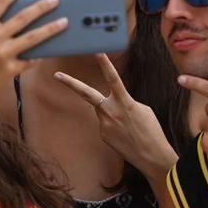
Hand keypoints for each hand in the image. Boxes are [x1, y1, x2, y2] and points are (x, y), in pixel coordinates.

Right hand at [0, 0, 68, 96]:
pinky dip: (40, 54)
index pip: (1, 2)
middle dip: (42, 7)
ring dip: (51, 29)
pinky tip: (50, 48)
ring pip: (32, 38)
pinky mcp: (10, 69)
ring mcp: (2, 54)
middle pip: (23, 18)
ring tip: (64, 22)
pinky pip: (31, 59)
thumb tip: (22, 7)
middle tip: (55, 0)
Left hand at [55, 54, 177, 179]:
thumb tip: (112, 104)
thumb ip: (124, 102)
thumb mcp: (141, 109)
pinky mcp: (103, 134)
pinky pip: (106, 124)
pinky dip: (115, 126)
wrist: (150, 155)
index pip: (113, 78)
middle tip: (57, 75)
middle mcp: (110, 111)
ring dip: (111, 112)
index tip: (98, 52)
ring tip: (128, 125)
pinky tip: (125, 135)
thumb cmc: (150, 130)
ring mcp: (104, 124)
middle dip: (71, 83)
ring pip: (101, 110)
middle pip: (86, 93)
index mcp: (124, 102)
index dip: (105, 64)